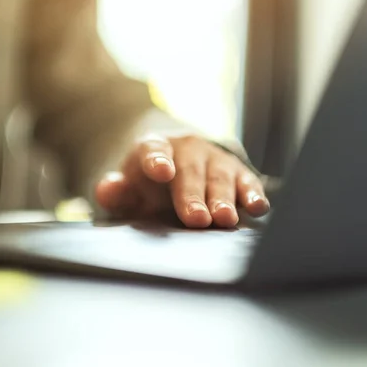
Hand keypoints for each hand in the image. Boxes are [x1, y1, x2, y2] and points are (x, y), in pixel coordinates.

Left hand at [95, 134, 269, 227]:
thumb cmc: (145, 181)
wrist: (172, 160)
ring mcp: (214, 159)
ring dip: (224, 198)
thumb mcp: (126, 186)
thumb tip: (108, 188)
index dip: (157, 160)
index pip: (153, 150)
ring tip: (225, 218)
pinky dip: (253, 193)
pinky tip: (258, 207)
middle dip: (193, 194)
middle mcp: (187, 149)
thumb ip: (114, 190)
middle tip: (196, 218)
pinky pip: (247, 181)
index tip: (161, 171)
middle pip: (190, 170)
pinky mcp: (237, 172)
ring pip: (220, 176)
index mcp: (154, 148)